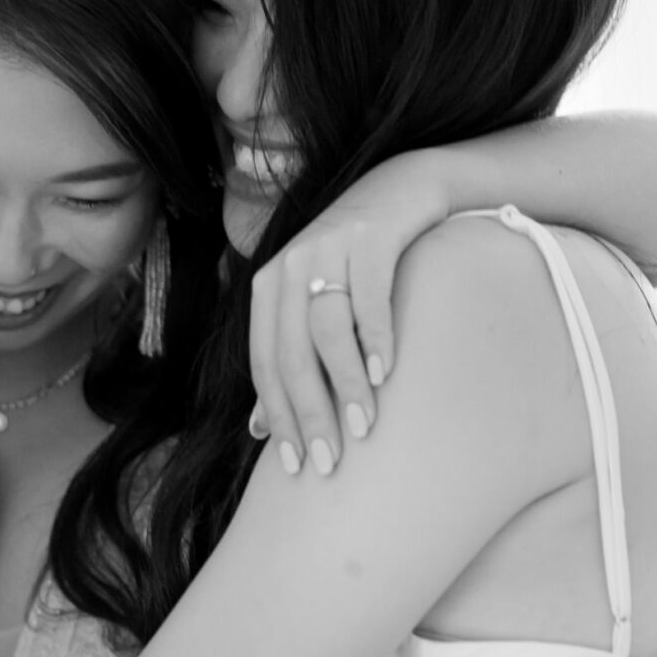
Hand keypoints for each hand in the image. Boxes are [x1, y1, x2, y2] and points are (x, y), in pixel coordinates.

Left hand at [248, 152, 449, 475]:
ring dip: (345, 382)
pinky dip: (375, 337)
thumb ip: (286, 360)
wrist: (399, 189)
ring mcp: (326, 248)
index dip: (278, 419)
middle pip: (290, 354)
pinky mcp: (368, 235)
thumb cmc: (353, 262)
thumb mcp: (311, 306)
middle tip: (332, 461)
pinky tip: (387, 373)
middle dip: (310, 414)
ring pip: (326, 329)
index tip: (297, 467)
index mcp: (267, 291)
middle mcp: (287, 267)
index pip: (265, 366)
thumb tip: (257, 431)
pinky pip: (367, 294)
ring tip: (364, 424)